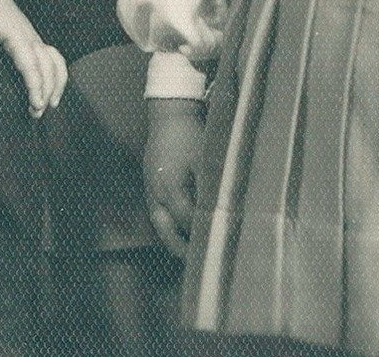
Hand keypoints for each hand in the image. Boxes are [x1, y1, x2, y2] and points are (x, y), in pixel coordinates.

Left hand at [0, 0, 66, 116]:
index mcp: (19, 38)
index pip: (32, 67)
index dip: (36, 87)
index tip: (36, 105)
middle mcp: (32, 39)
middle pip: (49, 68)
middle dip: (47, 91)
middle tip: (37, 113)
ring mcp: (35, 39)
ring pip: (56, 62)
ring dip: (57, 83)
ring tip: (52, 104)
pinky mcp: (34, 40)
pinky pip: (54, 58)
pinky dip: (58, 74)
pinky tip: (52, 87)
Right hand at [144, 97, 206, 255]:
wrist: (168, 115)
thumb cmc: (190, 135)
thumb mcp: (205, 159)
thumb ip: (213, 186)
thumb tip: (227, 210)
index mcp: (170, 189)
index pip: (188, 222)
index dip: (204, 235)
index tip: (221, 247)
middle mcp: (156, 196)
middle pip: (167, 234)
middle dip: (183, 250)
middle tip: (203, 262)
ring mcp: (151, 193)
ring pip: (161, 227)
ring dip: (176, 241)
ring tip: (195, 253)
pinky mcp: (151, 188)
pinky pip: (160, 216)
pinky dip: (172, 227)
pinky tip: (186, 232)